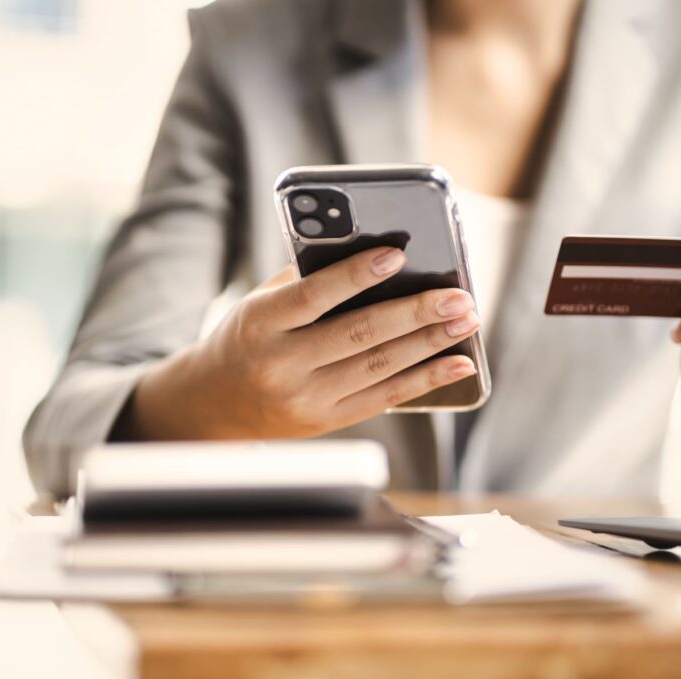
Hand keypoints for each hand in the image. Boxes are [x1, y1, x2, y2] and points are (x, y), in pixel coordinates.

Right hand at [126, 247, 479, 439]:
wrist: (215, 402)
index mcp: (260, 324)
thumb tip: (374, 253)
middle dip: (415, 313)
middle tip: (458, 296)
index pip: (313, 296)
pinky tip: (458, 363)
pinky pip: (385, 397)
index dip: (356, 275)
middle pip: (358, 334)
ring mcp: (305, 399)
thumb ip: (307, 280)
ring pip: (379, 367)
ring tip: (465, 320)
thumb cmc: (248, 337)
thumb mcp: (259, 302)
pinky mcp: (326, 421)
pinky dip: (426, 380)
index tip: (398, 254)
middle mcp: (281, 364)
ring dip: (430, 343)